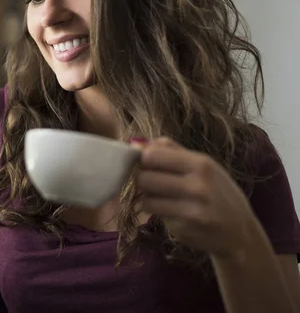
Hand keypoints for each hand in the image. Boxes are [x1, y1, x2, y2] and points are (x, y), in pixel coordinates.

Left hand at [133, 137, 258, 257]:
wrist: (241, 231)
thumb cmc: (218, 192)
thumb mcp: (204, 165)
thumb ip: (171, 150)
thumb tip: (136, 143)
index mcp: (201, 164)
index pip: (152, 155)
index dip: (142, 159)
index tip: (147, 164)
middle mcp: (197, 186)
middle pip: (144, 177)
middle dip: (143, 180)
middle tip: (152, 183)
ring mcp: (191, 209)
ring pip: (146, 198)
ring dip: (148, 198)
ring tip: (163, 198)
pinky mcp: (184, 229)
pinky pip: (155, 214)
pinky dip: (157, 212)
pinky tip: (172, 212)